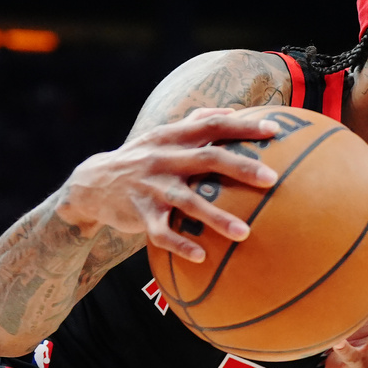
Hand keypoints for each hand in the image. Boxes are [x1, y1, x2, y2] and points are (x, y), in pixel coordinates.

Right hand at [58, 107, 279, 260]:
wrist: (92, 184)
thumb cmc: (143, 157)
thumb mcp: (164, 135)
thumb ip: (197, 121)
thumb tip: (236, 111)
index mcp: (174, 137)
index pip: (212, 125)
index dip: (243, 126)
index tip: (275, 130)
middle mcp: (164, 158)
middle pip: (207, 159)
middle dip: (241, 168)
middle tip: (272, 179)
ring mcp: (151, 187)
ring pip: (188, 201)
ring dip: (217, 217)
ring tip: (245, 234)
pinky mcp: (139, 214)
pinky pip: (161, 232)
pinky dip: (180, 244)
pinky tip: (202, 257)